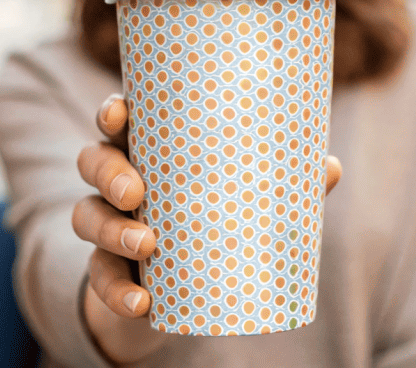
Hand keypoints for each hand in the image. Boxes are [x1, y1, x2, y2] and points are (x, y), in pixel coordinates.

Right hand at [74, 94, 341, 363]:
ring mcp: (108, 226)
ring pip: (86, 217)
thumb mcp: (246, 197)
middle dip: (109, 173)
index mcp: (149, 149)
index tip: (118, 114)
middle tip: (137, 192)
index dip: (111, 112)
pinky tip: (141, 302)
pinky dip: (116, 291)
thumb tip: (328, 168)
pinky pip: (100, 278)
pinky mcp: (108, 270)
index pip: (118, 120)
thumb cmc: (216, 216)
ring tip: (146, 245)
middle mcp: (119, 181)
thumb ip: (284, 182)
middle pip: (91, 161)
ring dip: (110, 230)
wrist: (183, 287)